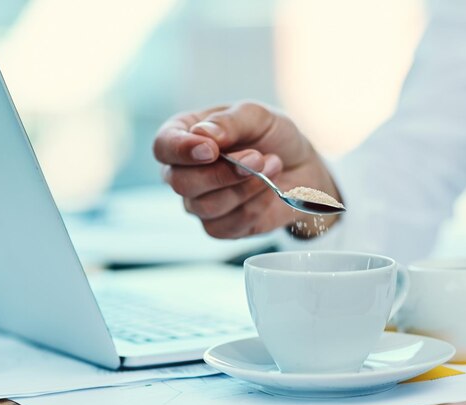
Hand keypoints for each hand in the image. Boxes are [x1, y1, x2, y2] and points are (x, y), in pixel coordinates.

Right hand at [153, 102, 340, 238]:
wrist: (302, 166)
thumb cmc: (272, 136)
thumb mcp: (256, 116)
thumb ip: (229, 122)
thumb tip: (203, 134)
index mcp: (184, 136)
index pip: (164, 146)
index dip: (182, 150)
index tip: (211, 149)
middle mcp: (184, 172)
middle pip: (181, 183)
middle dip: (223, 173)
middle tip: (257, 157)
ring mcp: (199, 203)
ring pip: (207, 206)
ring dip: (246, 187)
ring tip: (273, 166)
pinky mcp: (220, 227)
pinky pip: (229, 224)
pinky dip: (255, 206)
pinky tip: (270, 189)